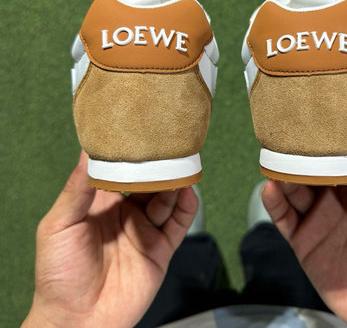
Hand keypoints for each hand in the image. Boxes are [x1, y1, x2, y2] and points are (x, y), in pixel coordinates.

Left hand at [23, 152, 197, 327]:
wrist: (77, 322)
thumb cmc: (58, 274)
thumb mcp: (58, 226)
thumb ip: (76, 190)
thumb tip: (87, 152)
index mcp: (101, 204)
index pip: (120, 172)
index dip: (130, 156)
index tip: (140, 136)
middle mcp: (126, 214)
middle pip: (148, 183)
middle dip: (158, 167)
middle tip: (168, 148)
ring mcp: (144, 231)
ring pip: (166, 200)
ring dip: (175, 183)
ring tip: (181, 167)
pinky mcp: (160, 249)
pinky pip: (178, 224)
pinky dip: (187, 207)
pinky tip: (189, 193)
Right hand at [263, 136, 346, 326]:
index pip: (340, 157)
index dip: (330, 140)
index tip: (319, 119)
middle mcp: (334, 199)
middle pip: (312, 170)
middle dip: (301, 153)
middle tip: (289, 134)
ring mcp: (316, 218)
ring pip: (293, 189)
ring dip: (283, 173)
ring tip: (276, 157)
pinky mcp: (301, 240)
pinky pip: (283, 218)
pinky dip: (273, 202)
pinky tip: (270, 188)